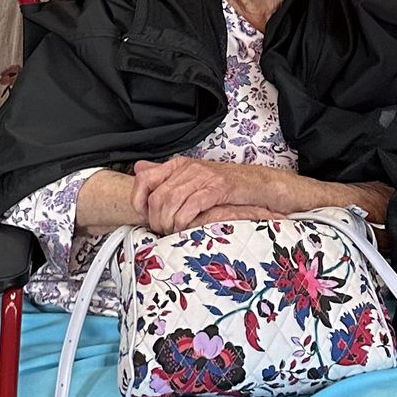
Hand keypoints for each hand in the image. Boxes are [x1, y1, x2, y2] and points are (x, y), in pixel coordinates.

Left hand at [131, 158, 291, 233]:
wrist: (258, 185)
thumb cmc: (224, 187)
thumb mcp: (192, 178)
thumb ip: (164, 175)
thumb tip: (138, 169)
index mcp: (178, 165)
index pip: (144, 178)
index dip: (138, 199)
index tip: (142, 216)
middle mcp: (188, 168)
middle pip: (157, 196)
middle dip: (156, 219)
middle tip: (161, 231)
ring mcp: (204, 176)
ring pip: (171, 201)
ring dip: (168, 222)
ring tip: (173, 232)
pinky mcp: (218, 188)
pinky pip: (192, 205)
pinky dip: (184, 220)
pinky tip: (186, 228)